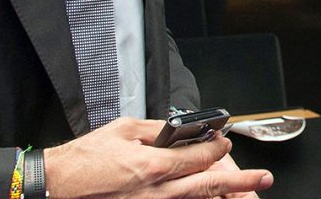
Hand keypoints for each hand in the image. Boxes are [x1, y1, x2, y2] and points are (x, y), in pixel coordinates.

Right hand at [42, 117, 272, 198]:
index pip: (199, 157)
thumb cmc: (84, 160)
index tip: (225, 142)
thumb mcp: (123, 130)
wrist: (58, 186)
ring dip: (223, 195)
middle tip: (262, 179)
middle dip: (239, 181)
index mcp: (153, 165)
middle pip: (207, 185)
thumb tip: (177, 128)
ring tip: (247, 193)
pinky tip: (209, 197)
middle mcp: (156, 191)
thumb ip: (156, 129)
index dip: (217, 148)